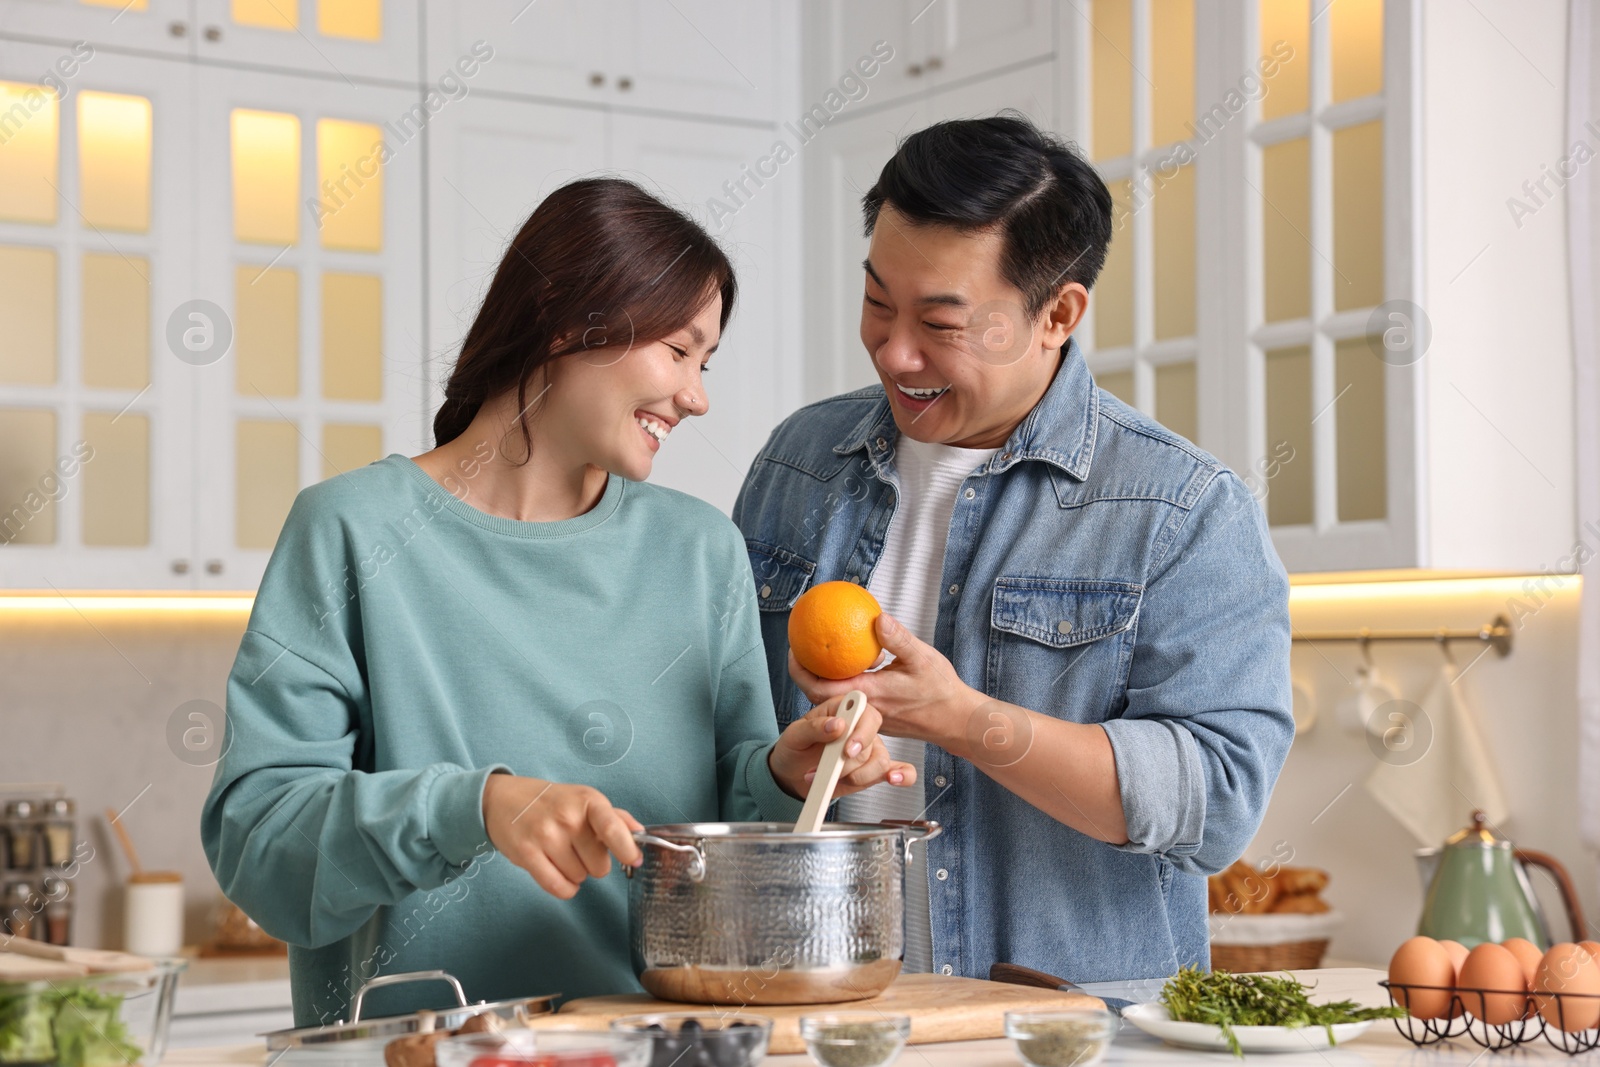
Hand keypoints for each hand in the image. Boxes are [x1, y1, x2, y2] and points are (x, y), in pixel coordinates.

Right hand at [482, 774, 642, 899]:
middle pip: (599, 865)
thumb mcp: (584, 800)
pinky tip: (560, 875)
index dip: (627, 848)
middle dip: (593, 863)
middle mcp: (567, 817)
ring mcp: (545, 835)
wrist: (503, 799)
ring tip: (562, 854)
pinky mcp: (526, 853)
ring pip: (580, 878)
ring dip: (575, 873)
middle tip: (578, 849)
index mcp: (588, 801)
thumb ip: (615, 818)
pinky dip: (564, 888)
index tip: (635, 860)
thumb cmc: (551, 802)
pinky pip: (558, 887)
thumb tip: (641, 834)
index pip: (612, 828)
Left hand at [767, 692, 917, 800]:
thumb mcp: (795, 734)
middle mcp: (860, 728)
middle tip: (832, 769)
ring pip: (880, 761)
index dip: (861, 731)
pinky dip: (902, 775)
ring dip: (857, 776)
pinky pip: (901, 771)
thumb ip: (815, 727)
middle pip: (873, 741)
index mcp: (843, 709)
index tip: (847, 749)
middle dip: (852, 761)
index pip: (865, 711)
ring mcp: (870, 749)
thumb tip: (837, 724)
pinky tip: (893, 780)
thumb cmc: (795, 748)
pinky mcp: (873, 770)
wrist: (791, 774)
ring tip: (833, 780)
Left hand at [788, 613, 984, 748]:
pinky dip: (841, 687)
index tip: (795, 650)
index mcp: (868, 694)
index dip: (800, 671)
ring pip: (834, 702)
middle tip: (801, 649)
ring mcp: (869, 716)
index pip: (820, 688)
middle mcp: (863, 708)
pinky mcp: (876, 719)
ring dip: (822, 681)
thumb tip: (877, 617)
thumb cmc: (941, 691)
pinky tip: (847, 668)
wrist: (956, 721)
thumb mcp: (921, 658)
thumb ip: (898, 639)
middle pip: (819, 697)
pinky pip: (850, 703)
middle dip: (805, 674)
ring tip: (819, 657)